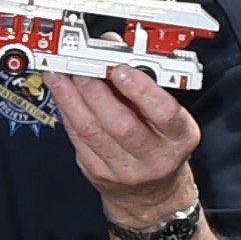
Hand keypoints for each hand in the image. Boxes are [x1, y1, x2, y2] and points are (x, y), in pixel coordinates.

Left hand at [50, 66, 200, 221]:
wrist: (153, 193)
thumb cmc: (161, 144)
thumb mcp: (168, 114)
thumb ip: (145, 80)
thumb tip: (113, 46)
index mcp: (180, 137)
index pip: (164, 113)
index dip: (141, 90)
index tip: (121, 68)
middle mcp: (155, 157)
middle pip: (121, 124)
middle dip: (96, 90)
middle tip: (80, 66)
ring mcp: (125, 169)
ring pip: (91, 131)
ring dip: (71, 98)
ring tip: (60, 75)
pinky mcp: (98, 172)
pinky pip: (77, 138)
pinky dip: (66, 112)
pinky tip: (60, 95)